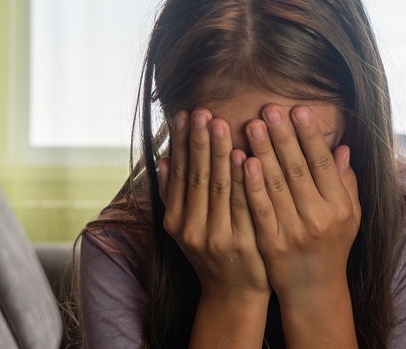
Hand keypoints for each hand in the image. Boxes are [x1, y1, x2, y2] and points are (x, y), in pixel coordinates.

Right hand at [160, 109, 270, 302]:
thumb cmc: (214, 253)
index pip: (180, 173)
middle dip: (200, 141)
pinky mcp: (241, 243)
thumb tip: (161, 158)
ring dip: (218, 153)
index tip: (185, 114)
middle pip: (197, 176)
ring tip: (220, 123)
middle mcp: (192, 228)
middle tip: (203, 110)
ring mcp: (217, 236)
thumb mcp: (187, 227)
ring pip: (218, 188)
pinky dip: (241, 180)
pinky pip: (242, 205)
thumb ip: (175, 194)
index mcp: (177, 220)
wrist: (234, 295)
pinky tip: (243, 157)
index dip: (182, 142)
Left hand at [241, 104, 361, 300]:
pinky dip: (251, 184)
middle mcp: (319, 218)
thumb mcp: (350, 215)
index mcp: (340, 207)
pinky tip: (243, 161)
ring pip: (275, 185)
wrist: (314, 291)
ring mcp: (293, 232)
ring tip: (251, 125)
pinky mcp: (271, 244)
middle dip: (282, 136)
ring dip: (263, 152)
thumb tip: (342, 147)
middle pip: (297, 169)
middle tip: (269, 108)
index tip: (297, 110)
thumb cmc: (332, 246)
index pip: (322, 164)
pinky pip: (259, 208)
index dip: (309, 135)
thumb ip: (346, 181)